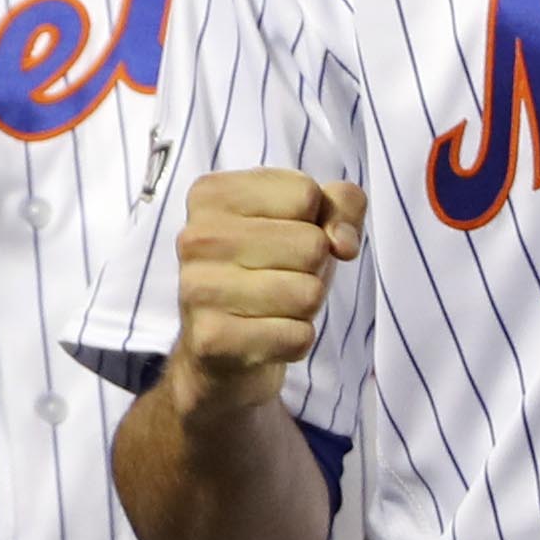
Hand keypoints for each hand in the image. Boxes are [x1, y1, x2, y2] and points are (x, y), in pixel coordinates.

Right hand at [160, 170, 366, 419]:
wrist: (223, 345)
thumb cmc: (270, 268)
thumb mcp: (310, 219)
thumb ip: (342, 204)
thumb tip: (343, 244)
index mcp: (212, 195)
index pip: (305, 194)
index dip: (315, 221)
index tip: (286, 236)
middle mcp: (196, 238)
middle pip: (311, 245)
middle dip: (313, 268)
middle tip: (281, 276)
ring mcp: (197, 289)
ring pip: (308, 293)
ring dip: (306, 307)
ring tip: (274, 306)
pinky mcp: (211, 339)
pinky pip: (297, 337)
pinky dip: (295, 340)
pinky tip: (266, 334)